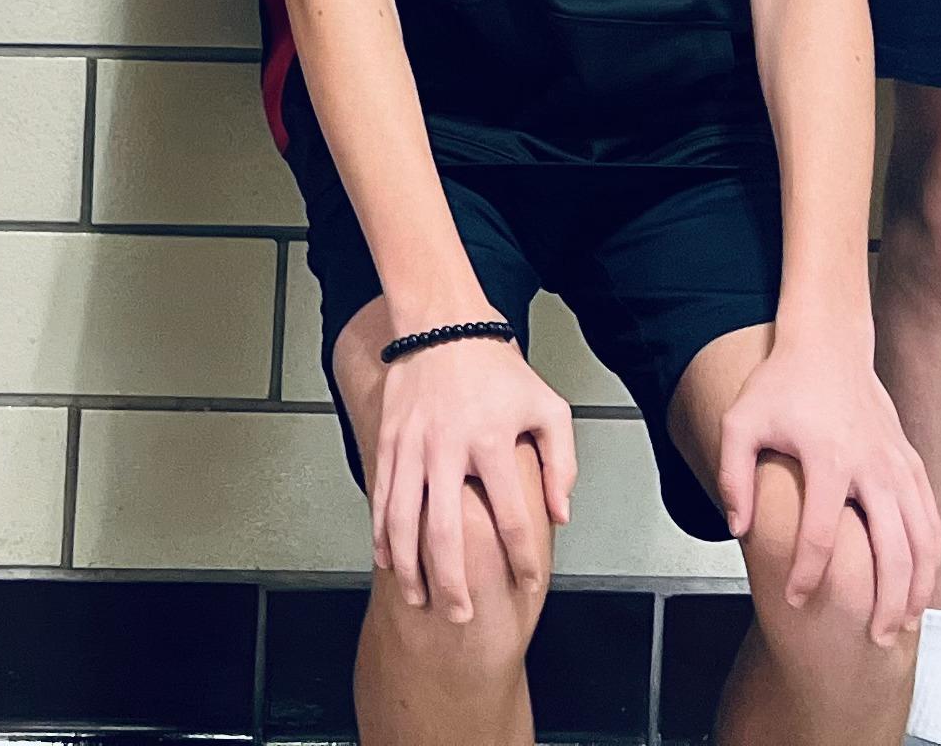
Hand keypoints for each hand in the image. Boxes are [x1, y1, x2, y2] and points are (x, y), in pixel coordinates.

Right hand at [366, 329, 577, 621]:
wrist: (441, 324)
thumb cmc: (498, 369)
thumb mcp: (547, 407)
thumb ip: (560, 462)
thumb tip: (560, 515)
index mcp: (491, 441)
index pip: (511, 516)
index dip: (522, 558)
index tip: (529, 584)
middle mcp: (447, 447)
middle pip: (446, 532)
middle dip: (453, 581)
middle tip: (461, 615)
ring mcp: (411, 445)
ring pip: (403, 520)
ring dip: (409, 567)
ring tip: (419, 599)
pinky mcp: (387, 440)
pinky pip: (380, 497)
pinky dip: (381, 534)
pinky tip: (387, 561)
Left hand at [712, 337, 940, 646]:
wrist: (828, 345)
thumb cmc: (781, 385)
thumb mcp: (740, 421)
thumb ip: (733, 475)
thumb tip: (736, 529)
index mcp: (828, 457)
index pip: (821, 533)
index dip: (808, 574)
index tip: (794, 599)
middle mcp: (872, 465)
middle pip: (890, 548)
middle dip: (883, 600)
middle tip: (871, 638)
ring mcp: (898, 465)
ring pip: (923, 539)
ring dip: (917, 586)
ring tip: (902, 624)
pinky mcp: (911, 462)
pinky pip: (931, 517)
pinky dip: (932, 556)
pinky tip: (920, 584)